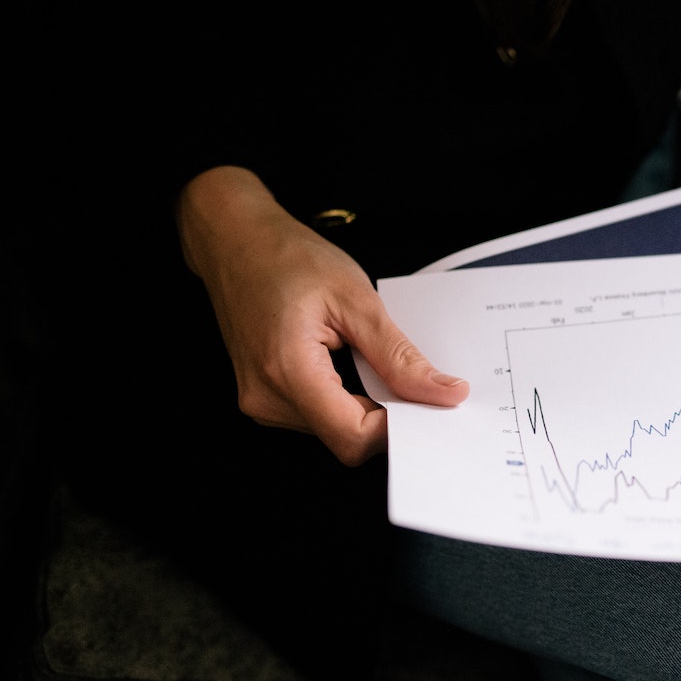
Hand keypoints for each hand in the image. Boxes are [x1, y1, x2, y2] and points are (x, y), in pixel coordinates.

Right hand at [177, 166, 468, 464]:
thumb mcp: (357, 300)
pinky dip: (347, 397)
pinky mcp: (266, 397)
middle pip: (346, 438)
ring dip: (366, 404)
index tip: (426, 400)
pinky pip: (320, 415)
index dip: (398, 426)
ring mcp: (261, 402)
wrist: (236, 242)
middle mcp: (267, 398)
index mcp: (287, 371)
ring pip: (335, 430)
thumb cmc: (287, 258)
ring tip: (367, 357)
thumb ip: (400, 357)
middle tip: (407, 373)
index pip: (353, 437)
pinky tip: (350, 363)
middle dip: (386, 414)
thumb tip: (443, 394)